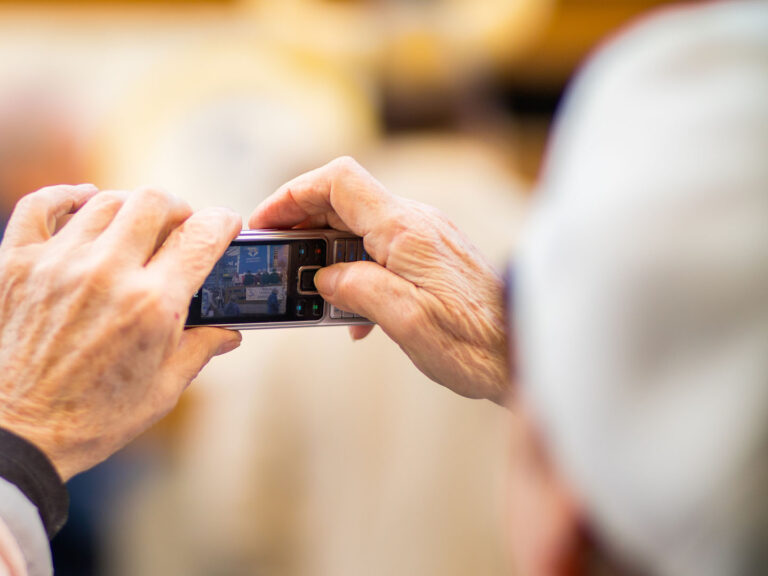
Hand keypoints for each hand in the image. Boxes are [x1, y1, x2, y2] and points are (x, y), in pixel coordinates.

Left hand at [0, 184, 242, 479]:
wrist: (11, 436)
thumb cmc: (90, 422)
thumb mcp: (160, 392)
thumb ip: (199, 350)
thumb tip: (230, 331)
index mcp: (152, 306)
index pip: (201, 236)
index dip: (223, 223)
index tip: (224, 225)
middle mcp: (106, 273)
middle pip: (155, 201)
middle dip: (178, 208)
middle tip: (178, 227)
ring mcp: (57, 263)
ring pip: (105, 201)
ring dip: (129, 208)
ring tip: (133, 228)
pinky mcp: (15, 263)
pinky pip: (41, 204)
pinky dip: (65, 195)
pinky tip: (82, 201)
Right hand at [249, 157, 508, 401]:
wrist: (522, 357)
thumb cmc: (475, 346)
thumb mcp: (408, 323)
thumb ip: (358, 290)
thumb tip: (324, 278)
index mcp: (406, 230)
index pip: (338, 181)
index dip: (293, 193)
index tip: (266, 222)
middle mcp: (416, 223)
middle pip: (343, 199)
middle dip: (301, 222)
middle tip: (274, 255)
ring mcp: (424, 239)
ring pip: (358, 225)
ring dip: (325, 252)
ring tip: (306, 291)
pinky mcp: (430, 259)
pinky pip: (378, 249)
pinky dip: (352, 270)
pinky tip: (350, 313)